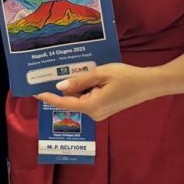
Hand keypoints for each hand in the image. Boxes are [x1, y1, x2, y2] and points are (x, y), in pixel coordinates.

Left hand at [36, 62, 159, 121]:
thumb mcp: (101, 74)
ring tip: (72, 71)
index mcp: (92, 106)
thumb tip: (60, 86)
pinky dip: (84, 89)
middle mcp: (93, 113)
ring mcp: (99, 113)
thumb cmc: (127, 77)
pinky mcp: (104, 108)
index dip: (48, 97)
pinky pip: (88, 99)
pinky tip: (86, 77)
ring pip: (79, 99)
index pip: (64, 103)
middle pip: (71, 100)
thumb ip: (79, 80)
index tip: (34, 91)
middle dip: (63, 87)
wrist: (149, 84)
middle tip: (53, 71)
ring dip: (75, 86)